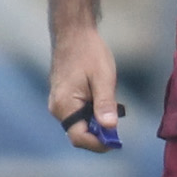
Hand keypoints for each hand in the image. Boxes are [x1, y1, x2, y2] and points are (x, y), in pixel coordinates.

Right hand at [47, 25, 122, 153]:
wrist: (73, 32)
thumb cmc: (89, 52)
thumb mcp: (103, 78)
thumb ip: (105, 104)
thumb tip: (110, 127)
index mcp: (65, 105)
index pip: (80, 138)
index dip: (99, 144)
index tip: (117, 142)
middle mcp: (57, 108)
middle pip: (79, 134)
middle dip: (99, 133)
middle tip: (118, 123)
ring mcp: (58, 103)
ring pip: (79, 124)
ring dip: (96, 122)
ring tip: (112, 106)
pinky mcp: (62, 98)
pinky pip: (77, 114)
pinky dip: (91, 113)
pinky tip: (102, 100)